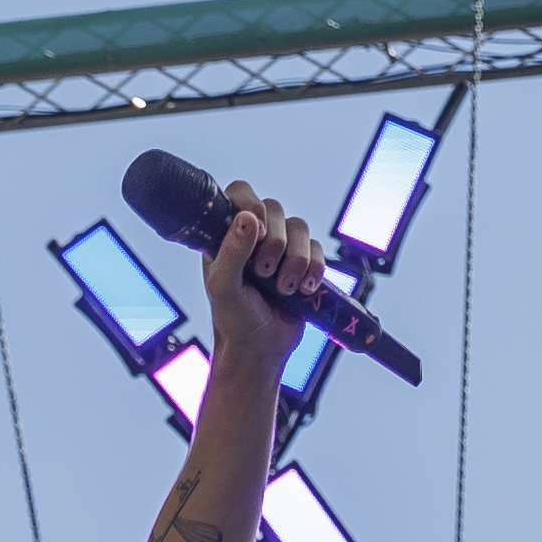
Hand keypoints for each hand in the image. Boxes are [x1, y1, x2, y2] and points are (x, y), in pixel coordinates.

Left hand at [198, 180, 323, 363]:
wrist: (261, 348)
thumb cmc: (234, 320)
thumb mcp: (223, 288)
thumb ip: (232, 252)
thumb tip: (248, 218)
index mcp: (226, 236)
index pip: (239, 193)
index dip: (251, 204)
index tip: (256, 233)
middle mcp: (253, 236)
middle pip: (275, 209)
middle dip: (275, 243)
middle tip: (264, 273)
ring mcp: (279, 248)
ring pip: (300, 227)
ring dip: (296, 260)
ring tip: (284, 288)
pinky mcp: (302, 262)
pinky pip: (318, 248)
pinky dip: (314, 268)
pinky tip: (302, 289)